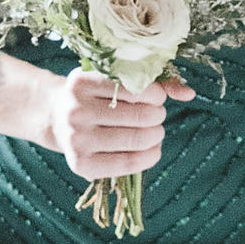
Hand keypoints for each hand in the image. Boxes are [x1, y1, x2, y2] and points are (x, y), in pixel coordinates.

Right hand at [44, 67, 188, 178]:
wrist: (55, 117)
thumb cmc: (94, 94)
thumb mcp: (113, 78)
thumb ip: (152, 80)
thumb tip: (189, 93)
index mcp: (82, 81)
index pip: (136, 87)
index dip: (156, 94)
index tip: (156, 97)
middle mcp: (76, 110)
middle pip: (141, 115)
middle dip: (158, 115)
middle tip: (156, 115)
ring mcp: (76, 139)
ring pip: (137, 139)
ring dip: (157, 135)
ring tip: (154, 131)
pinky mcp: (80, 165)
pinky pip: (128, 164)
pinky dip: (150, 157)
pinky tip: (153, 149)